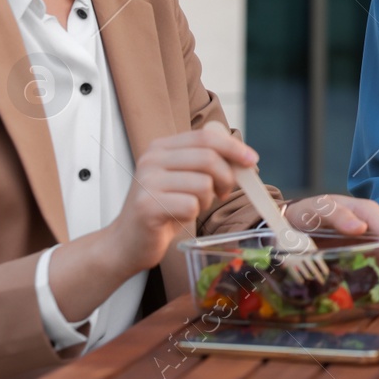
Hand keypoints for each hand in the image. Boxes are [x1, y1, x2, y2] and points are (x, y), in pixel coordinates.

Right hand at [105, 126, 257, 273]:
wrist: (127, 242)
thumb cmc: (161, 209)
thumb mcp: (182, 178)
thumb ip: (206, 162)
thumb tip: (244, 158)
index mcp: (161, 147)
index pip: (206, 136)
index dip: (233, 147)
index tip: (251, 160)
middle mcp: (152, 160)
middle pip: (208, 157)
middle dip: (226, 177)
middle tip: (223, 192)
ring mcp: (147, 182)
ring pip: (203, 183)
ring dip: (207, 199)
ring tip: (193, 206)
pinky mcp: (148, 206)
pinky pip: (191, 205)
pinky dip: (193, 214)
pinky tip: (180, 216)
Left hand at [285, 194, 378, 301]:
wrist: (292, 223)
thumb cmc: (307, 212)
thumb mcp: (319, 209)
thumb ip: (338, 215)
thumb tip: (360, 227)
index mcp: (362, 210)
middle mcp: (368, 226)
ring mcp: (364, 242)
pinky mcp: (357, 255)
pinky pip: (371, 267)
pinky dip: (377, 280)